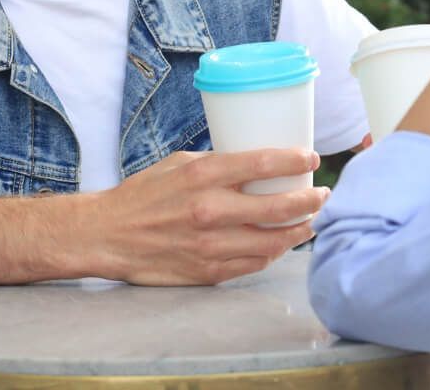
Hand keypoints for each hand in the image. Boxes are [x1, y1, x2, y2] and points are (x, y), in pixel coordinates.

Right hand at [91, 148, 328, 285]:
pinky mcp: (208, 271)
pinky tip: (281, 243)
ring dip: (299, 231)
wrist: (107, 235)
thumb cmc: (143, 194)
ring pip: (273, 242)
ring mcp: (210, 245)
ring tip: (311, 221)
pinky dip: (273, 253)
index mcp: (203, 176)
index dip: (296, 160)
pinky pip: (253, 264)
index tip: (312, 158)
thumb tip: (258, 163)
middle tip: (322, 194)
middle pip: (279, 206)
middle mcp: (210, 210)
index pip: (264, 163)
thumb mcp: (180, 164)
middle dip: (310, 200)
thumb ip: (219, 164)